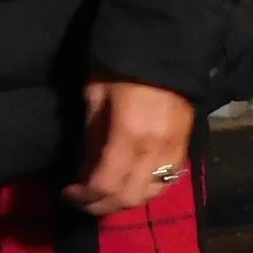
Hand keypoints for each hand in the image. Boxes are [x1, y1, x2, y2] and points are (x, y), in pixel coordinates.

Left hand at [61, 77, 194, 217]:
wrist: (164, 47)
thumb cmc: (120, 65)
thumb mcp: (95, 95)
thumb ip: (91, 138)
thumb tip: (84, 171)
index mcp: (129, 133)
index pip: (106, 183)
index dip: (84, 196)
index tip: (67, 193)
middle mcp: (155, 148)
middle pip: (129, 197)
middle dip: (101, 206)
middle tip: (82, 201)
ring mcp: (174, 149)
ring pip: (151, 194)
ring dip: (125, 202)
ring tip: (104, 196)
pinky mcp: (185, 146)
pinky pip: (167, 181)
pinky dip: (146, 190)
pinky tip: (130, 185)